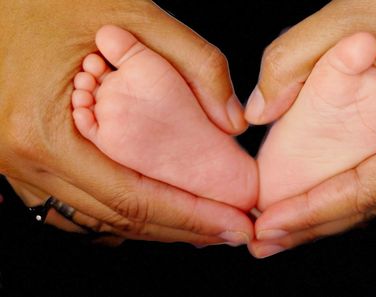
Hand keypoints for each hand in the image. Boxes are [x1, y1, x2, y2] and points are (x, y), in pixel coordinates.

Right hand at [0, 0, 252, 245]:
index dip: (191, 217)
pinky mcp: (21, 160)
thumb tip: (235, 122)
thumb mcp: (134, 16)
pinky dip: (119, 210)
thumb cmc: (55, 1)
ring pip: (96, 217)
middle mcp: (24, 161)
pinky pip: (74, 203)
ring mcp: (15, 165)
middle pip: (117, 217)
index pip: (132, 198)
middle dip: (182, 227)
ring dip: (154, 224)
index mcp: (46, 132)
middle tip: (232, 230)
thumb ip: (196, 63)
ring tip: (203, 223)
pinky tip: (155, 207)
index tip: (236, 228)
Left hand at [247, 0, 375, 257]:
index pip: (368, 189)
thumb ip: (295, 57)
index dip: (312, 212)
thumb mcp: (359, 11)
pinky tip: (326, 195)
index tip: (266, 226)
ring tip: (285, 226)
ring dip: (335, 209)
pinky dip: (360, 187)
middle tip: (264, 241)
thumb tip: (257, 110)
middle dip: (316, 222)